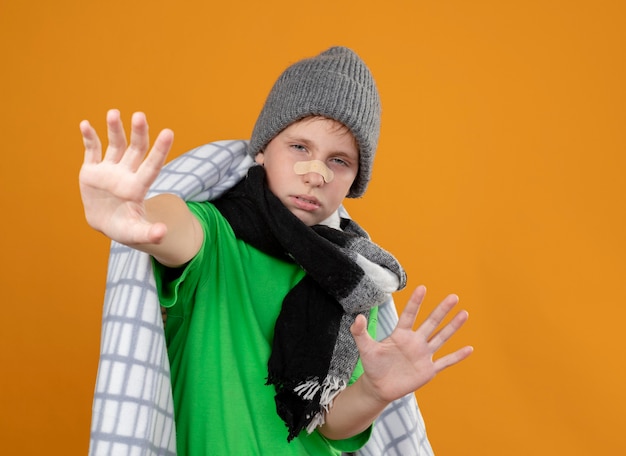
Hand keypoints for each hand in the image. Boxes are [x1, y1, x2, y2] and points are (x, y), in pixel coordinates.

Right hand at [79, 109, 173, 244]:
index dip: (160, 151)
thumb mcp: (136, 234)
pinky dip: (89, 137)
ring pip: (115, 145)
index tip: (169, 132)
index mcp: (137, 187)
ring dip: (114, 129)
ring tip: (114, 113)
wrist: (106, 223)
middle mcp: (126, 174)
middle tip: (140, 115)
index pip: (152, 166)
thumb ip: (149, 234)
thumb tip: (162, 233)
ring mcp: (109, 169)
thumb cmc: (124, 229)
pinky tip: (85, 124)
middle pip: (135, 150)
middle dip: (139, 133)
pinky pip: (92, 150)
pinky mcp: (92, 169)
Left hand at [351, 285, 472, 402]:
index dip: (415, 302)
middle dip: (442, 310)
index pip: (409, 315)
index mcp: (401, 334)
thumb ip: (360, 332)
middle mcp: (415, 341)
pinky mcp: (428, 370)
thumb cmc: (372, 365)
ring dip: (453, 327)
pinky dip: (457, 356)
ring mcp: (423, 355)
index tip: (422, 287)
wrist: (379, 387)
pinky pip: (445, 362)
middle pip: (431, 322)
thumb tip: (358, 317)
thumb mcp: (365, 348)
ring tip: (464, 313)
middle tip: (453, 297)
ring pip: (441, 338)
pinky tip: (469, 348)